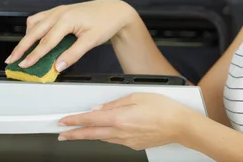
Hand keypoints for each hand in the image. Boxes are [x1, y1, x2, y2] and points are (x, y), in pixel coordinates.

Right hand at [5, 0, 136, 70]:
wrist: (115, 10)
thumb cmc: (105, 22)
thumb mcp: (91, 41)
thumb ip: (73, 54)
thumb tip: (57, 66)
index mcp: (66, 19)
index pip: (46, 42)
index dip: (33, 56)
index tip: (24, 65)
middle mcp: (59, 13)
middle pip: (34, 32)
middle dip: (21, 47)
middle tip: (11, 60)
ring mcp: (59, 10)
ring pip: (35, 23)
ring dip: (27, 36)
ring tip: (21, 52)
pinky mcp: (60, 11)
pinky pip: (41, 18)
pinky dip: (34, 28)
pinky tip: (34, 37)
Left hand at [57, 93, 190, 149]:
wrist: (180, 125)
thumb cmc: (164, 109)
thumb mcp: (138, 96)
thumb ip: (116, 102)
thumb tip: (100, 108)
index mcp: (119, 118)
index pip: (90, 120)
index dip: (74, 121)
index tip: (63, 121)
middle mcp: (120, 132)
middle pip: (91, 134)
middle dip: (74, 134)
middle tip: (62, 134)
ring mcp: (127, 141)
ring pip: (102, 138)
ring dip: (89, 135)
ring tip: (80, 134)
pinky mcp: (134, 145)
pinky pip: (115, 141)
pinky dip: (106, 136)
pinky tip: (106, 133)